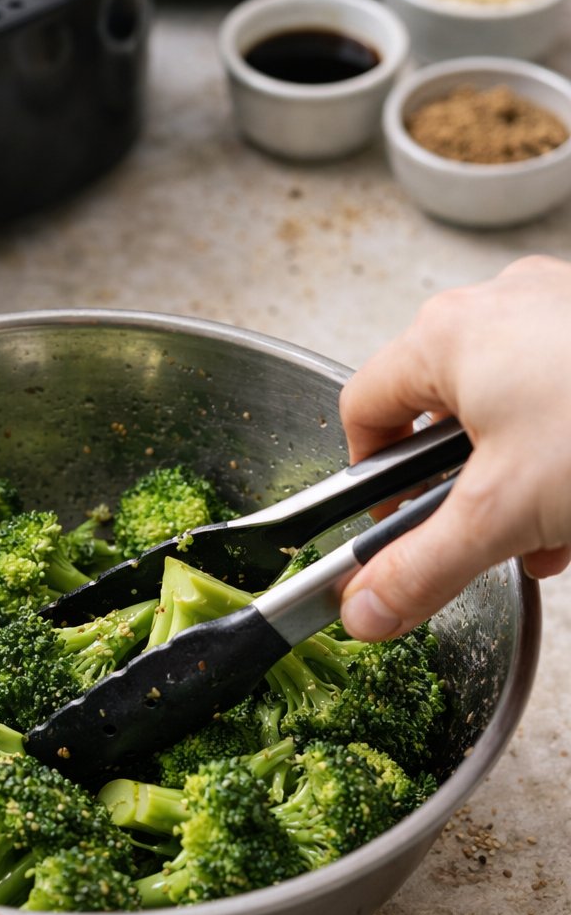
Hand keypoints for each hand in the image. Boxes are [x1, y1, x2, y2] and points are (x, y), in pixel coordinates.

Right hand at [338, 254, 570, 639]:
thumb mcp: (502, 516)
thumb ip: (420, 569)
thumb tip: (363, 609)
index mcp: (447, 335)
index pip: (364, 406)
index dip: (370, 478)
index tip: (395, 527)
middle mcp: (499, 305)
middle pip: (440, 410)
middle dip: (461, 490)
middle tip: (485, 538)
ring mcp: (560, 309)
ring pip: (508, 408)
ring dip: (516, 481)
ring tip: (549, 533)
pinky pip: (561, 393)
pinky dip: (562, 453)